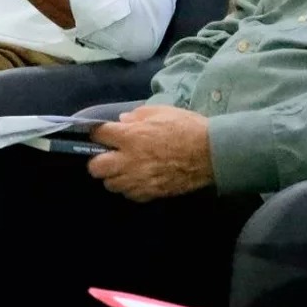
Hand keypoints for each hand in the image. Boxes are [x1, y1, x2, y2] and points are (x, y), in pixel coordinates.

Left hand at [87, 105, 212, 201]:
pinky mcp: (151, 193)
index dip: (98, 133)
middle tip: (108, 155)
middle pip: (95, 168)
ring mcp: (139, 179)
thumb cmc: (186, 127)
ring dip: (113, 176)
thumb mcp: (161, 111)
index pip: (98, 135)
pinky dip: (130, 188)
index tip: (103, 133)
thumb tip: (122, 120)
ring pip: (110, 184)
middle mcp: (129, 160)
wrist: (211, 153)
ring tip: (123, 169)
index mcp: (130, 136)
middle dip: (98, 160)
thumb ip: (137, 115)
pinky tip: (137, 180)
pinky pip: (130, 195)